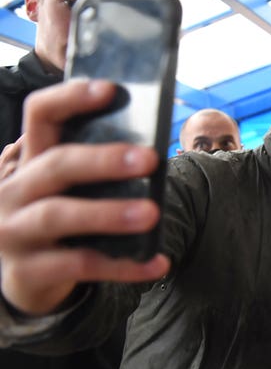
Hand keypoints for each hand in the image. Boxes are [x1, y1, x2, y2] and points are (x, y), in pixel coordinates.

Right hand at [0, 80, 169, 314]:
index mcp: (30, 162)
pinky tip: (157, 263)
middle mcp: (14, 191)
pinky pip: (80, 265)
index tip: (111, 89)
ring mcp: (14, 232)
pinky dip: (123, 266)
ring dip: (109, 213)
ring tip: (151, 213)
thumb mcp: (67, 191)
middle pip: (55, 165)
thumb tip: (151, 154)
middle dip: (104, 160)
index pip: (39, 115)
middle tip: (151, 159)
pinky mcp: (27, 271)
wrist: (24, 278)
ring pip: (59, 215)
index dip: (71, 98)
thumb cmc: (60, 220)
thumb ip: (93, 171)